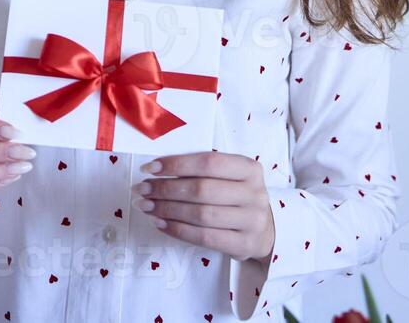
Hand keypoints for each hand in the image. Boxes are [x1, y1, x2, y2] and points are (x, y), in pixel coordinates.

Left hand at [132, 151, 274, 262]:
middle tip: (142, 189)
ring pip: (201, 215)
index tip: (150, 167)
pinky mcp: (244, 244)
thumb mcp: (230, 177)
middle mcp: (254, 193)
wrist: (266, 229)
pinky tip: (160, 223)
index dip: (177, 164)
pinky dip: (178, 230)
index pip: (209, 162)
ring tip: (147, 206)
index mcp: (249, 169)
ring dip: (167, 210)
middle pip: (201, 190)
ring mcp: (252, 221)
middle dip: (166, 189)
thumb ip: (202, 171)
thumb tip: (158, 169)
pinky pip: (204, 238)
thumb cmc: (238, 197)